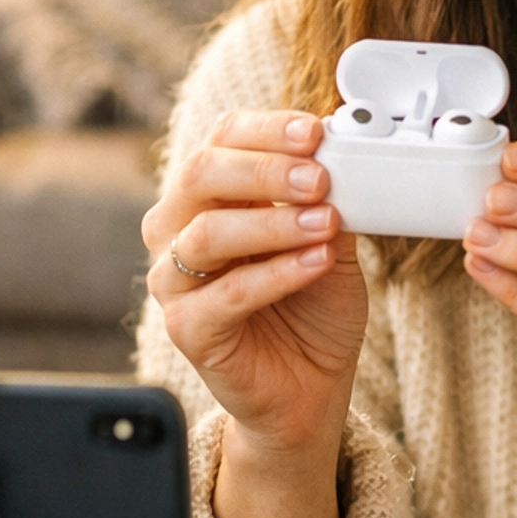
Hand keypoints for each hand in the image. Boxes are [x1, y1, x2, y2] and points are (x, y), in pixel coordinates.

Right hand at [142, 111, 367, 517]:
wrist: (310, 388)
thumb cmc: (312, 308)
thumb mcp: (331, 240)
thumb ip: (328, 199)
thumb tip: (343, 153)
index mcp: (210, 194)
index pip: (223, 138)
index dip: (267, 130)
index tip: (316, 131)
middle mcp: (178, 229)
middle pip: (203, 174)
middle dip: (266, 170)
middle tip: (320, 177)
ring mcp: (173, 281)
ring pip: (207, 233)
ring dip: (273, 222)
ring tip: (325, 223)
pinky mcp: (185, 329)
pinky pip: (225, 295)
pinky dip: (274, 274)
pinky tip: (315, 264)